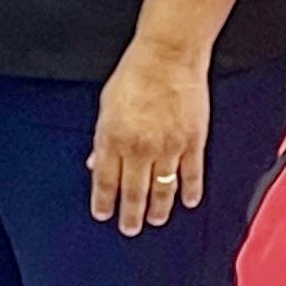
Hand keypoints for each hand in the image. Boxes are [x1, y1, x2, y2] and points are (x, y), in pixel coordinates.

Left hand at [88, 39, 210, 236]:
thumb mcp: (106, 107)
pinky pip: (192, 175)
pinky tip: (187, 202)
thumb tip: (93, 163)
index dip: (104, 202)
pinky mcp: (192, 142)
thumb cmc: (134, 75)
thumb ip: (101, 139)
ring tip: (156, 220)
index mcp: (112, 138)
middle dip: (130, 215)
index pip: (105, 181)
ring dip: (159, 209)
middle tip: (129, 228)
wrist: (167, 56)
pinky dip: (190, 192)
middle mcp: (139, 148)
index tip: (104, 214)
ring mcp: (168, 147)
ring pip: (163, 190)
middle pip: (134, 193)